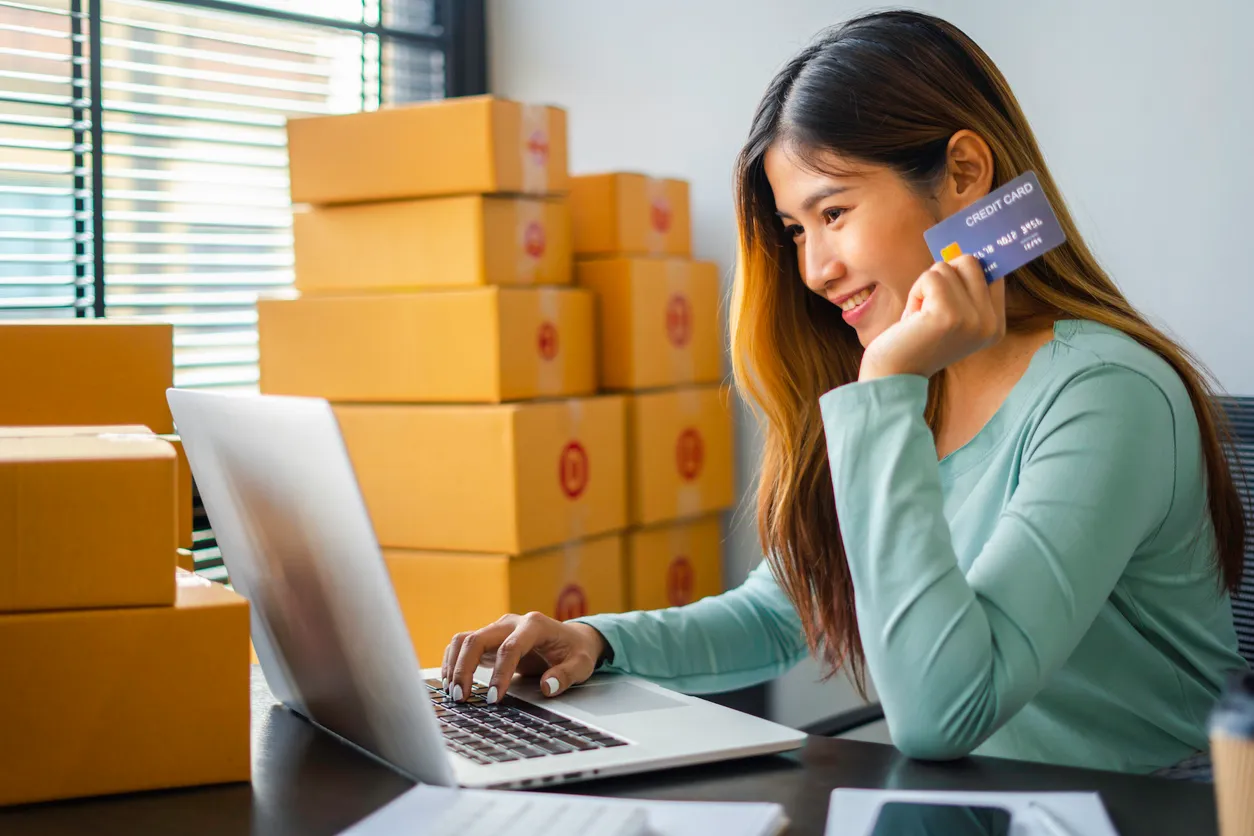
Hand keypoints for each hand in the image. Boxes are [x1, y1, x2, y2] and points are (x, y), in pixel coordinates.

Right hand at [440, 612, 606, 703]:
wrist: (571, 638)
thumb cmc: (575, 651)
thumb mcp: (581, 664)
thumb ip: (566, 675)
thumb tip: (547, 687)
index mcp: (534, 625)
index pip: (510, 647)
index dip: (500, 673)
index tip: (495, 698)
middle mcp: (511, 623)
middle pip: (478, 639)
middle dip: (465, 669)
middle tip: (461, 697)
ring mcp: (497, 629)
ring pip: (465, 640)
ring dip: (454, 665)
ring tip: (453, 693)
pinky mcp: (489, 639)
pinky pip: (463, 645)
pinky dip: (453, 662)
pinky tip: (452, 683)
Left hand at [859, 254, 1005, 380]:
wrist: (892, 374)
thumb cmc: (915, 340)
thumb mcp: (950, 316)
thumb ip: (965, 289)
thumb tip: (965, 250)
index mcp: (995, 325)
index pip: (992, 272)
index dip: (965, 271)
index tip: (949, 281)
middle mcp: (990, 324)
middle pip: (970, 262)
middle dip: (941, 277)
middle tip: (928, 306)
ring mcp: (973, 320)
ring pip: (947, 267)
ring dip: (925, 286)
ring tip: (919, 316)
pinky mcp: (949, 315)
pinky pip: (931, 277)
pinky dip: (915, 292)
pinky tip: (912, 318)